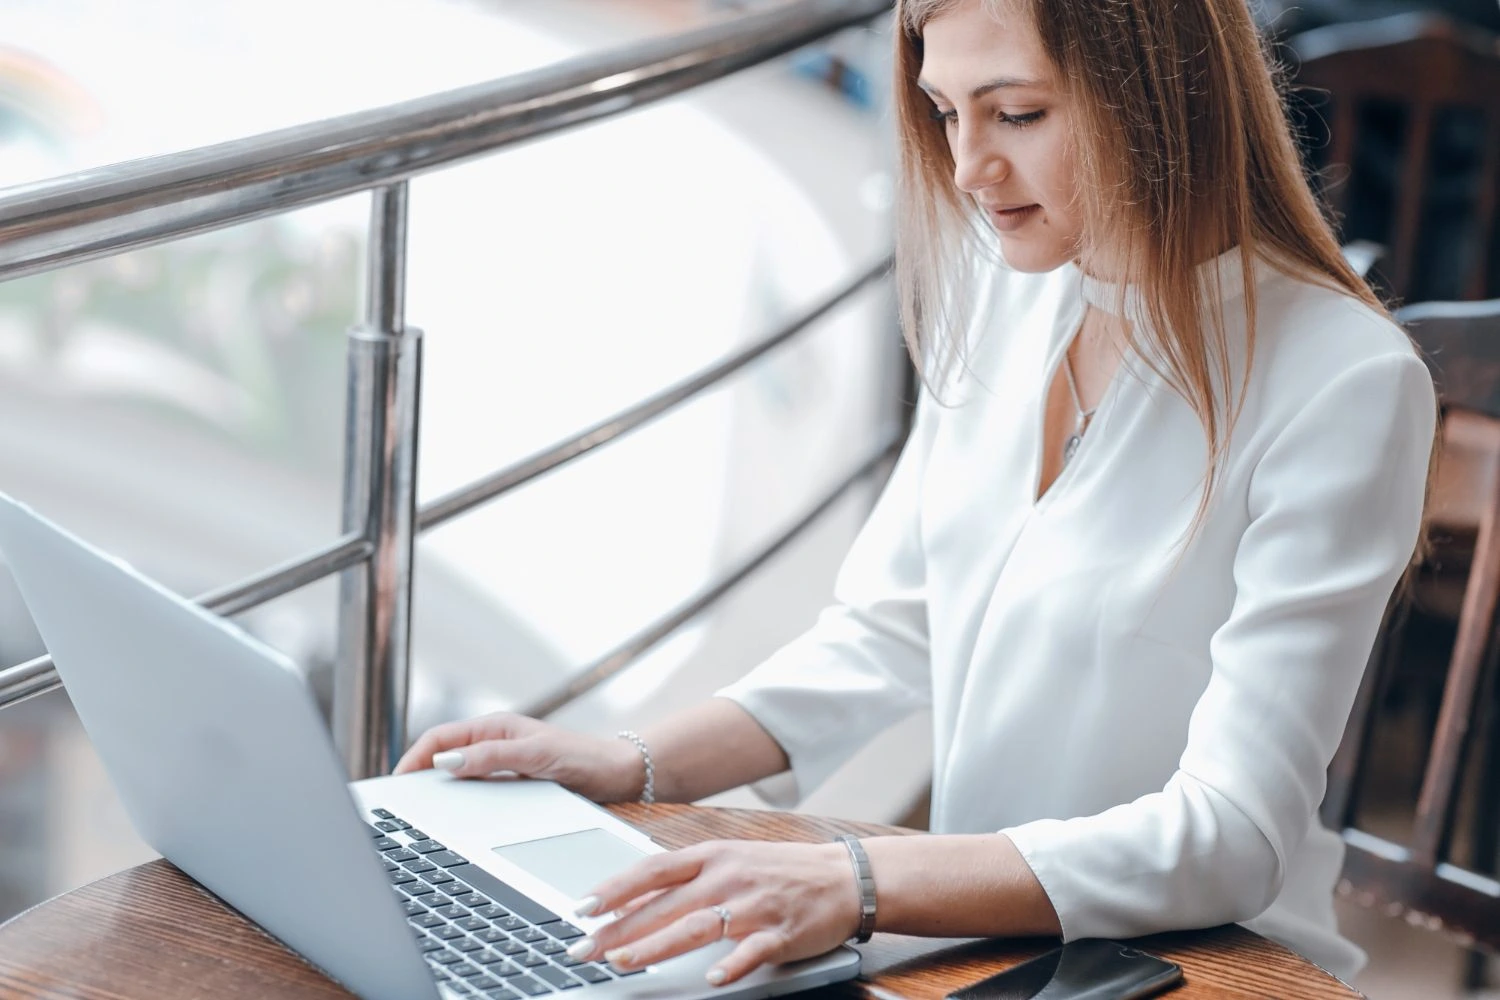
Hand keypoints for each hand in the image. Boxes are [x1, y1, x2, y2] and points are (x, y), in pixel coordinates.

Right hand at [392, 711, 644, 802]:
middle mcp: (495, 743)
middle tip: (396, 802)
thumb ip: (492, 757)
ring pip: (456, 775)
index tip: (395, 782)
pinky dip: (457, 800)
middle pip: (442, 757)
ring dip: (435, 789)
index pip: (439, 739)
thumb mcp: (535, 756)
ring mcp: (502, 764)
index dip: (413, 759)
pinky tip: (451, 819)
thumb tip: (446, 763)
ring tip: (415, 812)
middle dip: (416, 774)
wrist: (619, 775)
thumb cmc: (584, 759)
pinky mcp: (511, 783)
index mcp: (494, 728)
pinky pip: (475, 790)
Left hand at [564, 840, 861, 986]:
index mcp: (713, 855)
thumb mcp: (731, 860)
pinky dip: (731, 965)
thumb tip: (634, 897)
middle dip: (619, 929)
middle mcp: (728, 876)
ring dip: (657, 945)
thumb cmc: (781, 870)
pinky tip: (712, 979)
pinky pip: (751, 951)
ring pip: (697, 926)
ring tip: (626, 961)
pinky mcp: (781, 932)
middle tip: (585, 950)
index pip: (653, 870)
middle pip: (664, 904)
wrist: (844, 876)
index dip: (615, 889)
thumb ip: (687, 877)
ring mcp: (754, 904)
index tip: (582, 908)